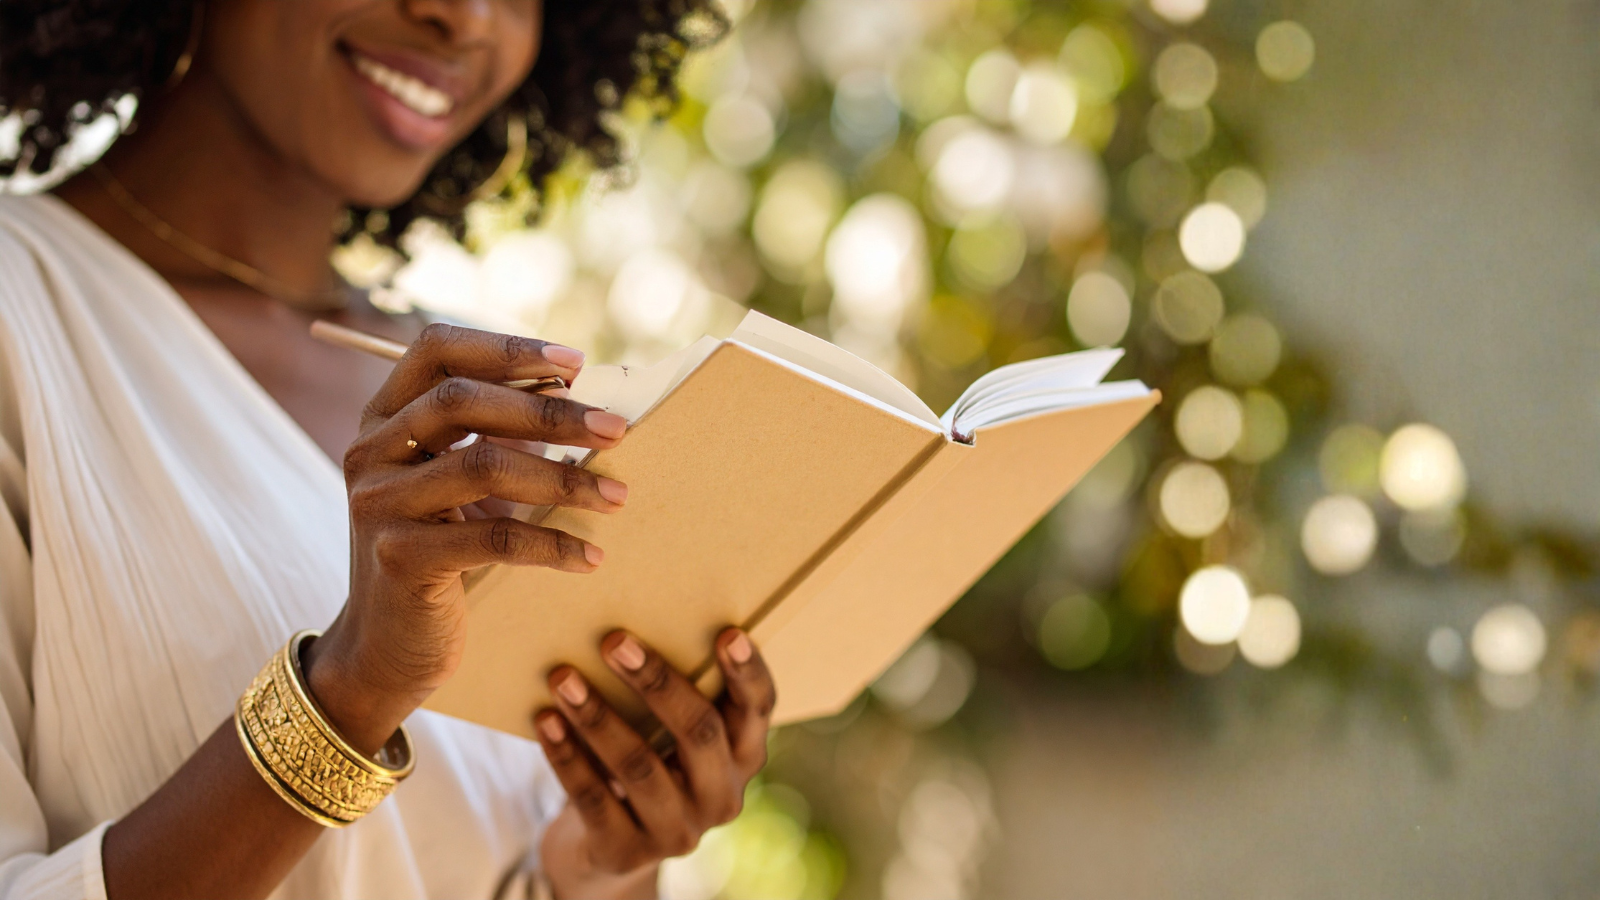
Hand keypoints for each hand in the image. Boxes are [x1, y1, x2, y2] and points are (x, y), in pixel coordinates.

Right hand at [304, 323, 630, 752]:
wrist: (385, 649)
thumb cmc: (441, 555)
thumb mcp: (458, 487)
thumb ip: (498, 439)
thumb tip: (583, 404)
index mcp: (384, 418)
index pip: (435, 349)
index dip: (504, 348)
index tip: (575, 363)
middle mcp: (370, 452)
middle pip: (461, 401)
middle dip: (550, 411)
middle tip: (617, 429)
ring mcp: (378, 504)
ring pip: (481, 465)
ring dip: (563, 477)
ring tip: (617, 495)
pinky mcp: (399, 558)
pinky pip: (492, 537)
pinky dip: (551, 543)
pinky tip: (590, 555)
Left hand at [535, 628, 776, 899]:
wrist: (610, 845)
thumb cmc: (648, 760)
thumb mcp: (674, 736)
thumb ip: (675, 698)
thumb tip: (629, 632)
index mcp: (744, 756)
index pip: (758, 710)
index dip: (748, 673)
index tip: (728, 634)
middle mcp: (721, 797)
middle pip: (699, 732)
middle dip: (656, 682)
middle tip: (614, 641)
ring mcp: (678, 832)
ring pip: (639, 766)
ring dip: (597, 717)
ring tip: (563, 678)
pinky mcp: (627, 852)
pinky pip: (594, 799)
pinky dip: (567, 756)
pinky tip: (546, 721)